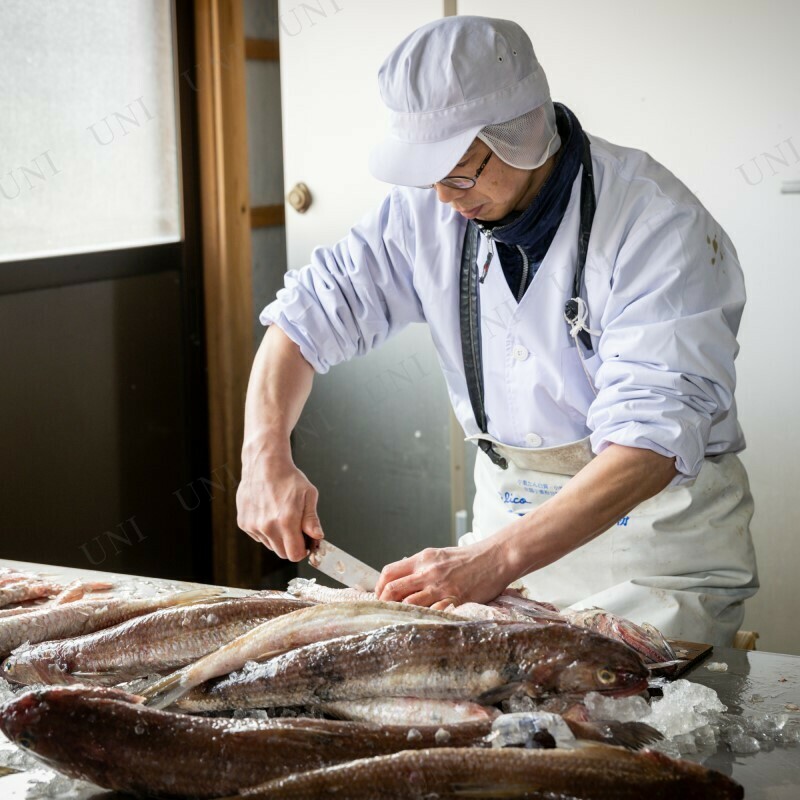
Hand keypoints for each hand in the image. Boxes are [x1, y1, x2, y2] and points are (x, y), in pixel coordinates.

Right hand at [236, 455, 323, 561]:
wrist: (264, 463)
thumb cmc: (288, 478)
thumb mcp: (308, 495)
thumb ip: (312, 519)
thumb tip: (317, 537)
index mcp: (286, 521)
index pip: (294, 555)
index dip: (302, 551)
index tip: (305, 543)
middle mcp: (267, 526)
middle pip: (282, 553)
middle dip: (291, 545)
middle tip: (295, 529)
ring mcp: (254, 526)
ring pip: (270, 545)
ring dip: (278, 538)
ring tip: (281, 516)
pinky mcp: (244, 523)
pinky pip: (259, 536)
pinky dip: (265, 530)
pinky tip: (268, 513)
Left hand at [374, 541, 511, 608]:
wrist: (495, 558)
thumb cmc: (468, 558)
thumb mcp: (439, 555)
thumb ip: (420, 566)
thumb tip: (402, 580)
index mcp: (422, 559)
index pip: (389, 572)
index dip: (379, 587)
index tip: (379, 597)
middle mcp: (427, 572)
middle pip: (392, 590)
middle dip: (384, 604)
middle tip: (385, 612)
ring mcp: (440, 587)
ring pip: (408, 604)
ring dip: (402, 614)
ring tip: (401, 621)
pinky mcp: (454, 600)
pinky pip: (432, 613)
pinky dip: (424, 620)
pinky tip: (422, 624)